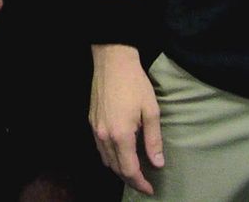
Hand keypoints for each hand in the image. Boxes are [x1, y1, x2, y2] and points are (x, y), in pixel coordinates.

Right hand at [90, 44, 162, 193]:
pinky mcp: (91, 120)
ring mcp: (95, 128)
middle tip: (144, 183)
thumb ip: (154, 140)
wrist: (112, 60)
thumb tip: (157, 163)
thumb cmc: (135, 83)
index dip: (140, 183)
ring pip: (106, 159)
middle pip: (116, 168)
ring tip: (134, 170)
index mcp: (120, 135)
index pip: (129, 169)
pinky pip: (100, 147)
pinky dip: (110, 156)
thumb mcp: (151, 111)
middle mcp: (104, 135)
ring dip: (119, 169)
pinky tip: (120, 152)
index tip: (150, 188)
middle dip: (130, 179)